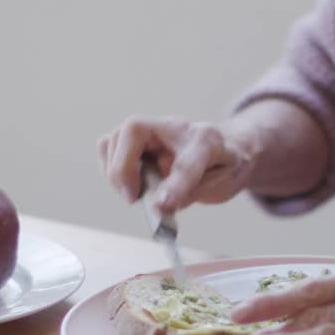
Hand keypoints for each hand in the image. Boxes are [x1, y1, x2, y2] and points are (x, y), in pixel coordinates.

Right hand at [98, 116, 258, 211]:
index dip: (174, 184)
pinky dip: (110, 167)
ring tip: (134, 194)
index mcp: (206, 139)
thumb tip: (160, 205)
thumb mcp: (221, 182)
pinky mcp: (136, 139)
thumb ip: (191, 192)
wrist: (225, 148)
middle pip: (133, 130)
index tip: (161, 207)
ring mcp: (152, 130)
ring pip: (115, 138)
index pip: (187, 160)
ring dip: (115, 170)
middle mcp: (174, 127)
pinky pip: (109, 146)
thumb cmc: (223, 165)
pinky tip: (129, 185)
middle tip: (133, 199)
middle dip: (124, 168)